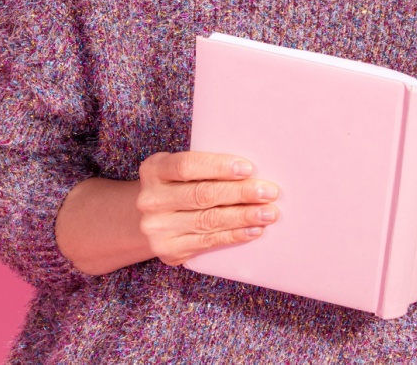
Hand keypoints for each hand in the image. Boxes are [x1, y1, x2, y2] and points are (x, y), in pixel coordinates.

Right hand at [136, 151, 280, 264]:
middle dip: (240, 193)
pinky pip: (207, 243)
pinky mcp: (169, 251)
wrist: (147, 220)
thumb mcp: (180, 171)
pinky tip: (254, 230)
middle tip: (269, 192)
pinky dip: (234, 236)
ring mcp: (157, 228)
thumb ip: (206, 168)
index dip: (219, 167)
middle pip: (202, 195)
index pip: (187, 166)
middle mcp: (150, 199)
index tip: (248, 168)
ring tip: (269, 213)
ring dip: (243, 217)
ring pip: (208, 221)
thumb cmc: (176, 187)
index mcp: (154, 170)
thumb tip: (253, 172)